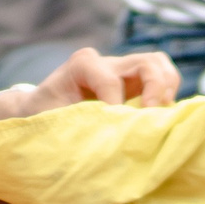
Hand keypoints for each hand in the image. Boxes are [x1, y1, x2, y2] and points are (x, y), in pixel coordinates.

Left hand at [4, 48, 181, 118]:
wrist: (36, 108)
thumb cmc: (41, 114)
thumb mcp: (48, 119)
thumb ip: (74, 125)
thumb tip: (104, 142)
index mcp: (81, 66)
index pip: (108, 77)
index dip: (115, 101)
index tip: (112, 124)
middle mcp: (105, 62)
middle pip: (145, 61)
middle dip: (155, 86)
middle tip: (150, 114)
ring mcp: (121, 70)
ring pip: (158, 63)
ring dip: (167, 87)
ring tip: (162, 112)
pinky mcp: (132, 82)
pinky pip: (161, 77)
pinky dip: (167, 93)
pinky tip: (160, 116)